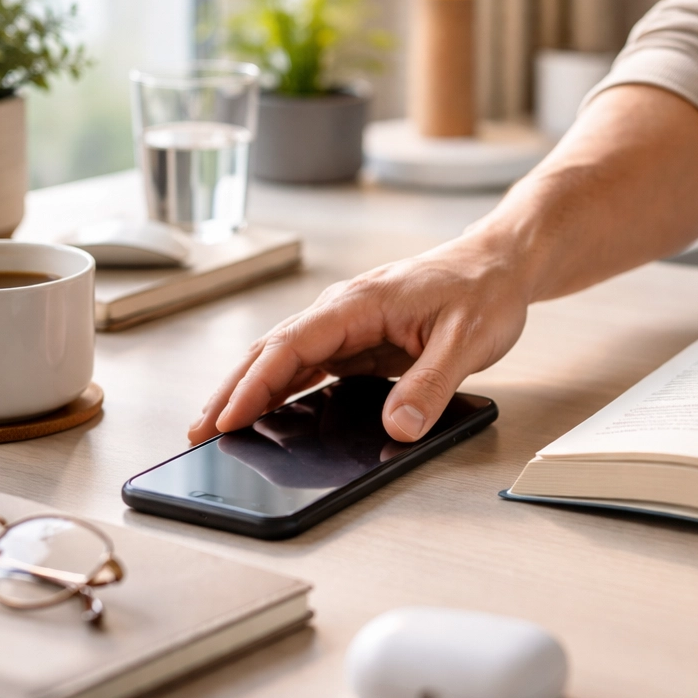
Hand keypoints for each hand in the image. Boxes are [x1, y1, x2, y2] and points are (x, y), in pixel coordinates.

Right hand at [187, 237, 530, 443]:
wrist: (498, 264)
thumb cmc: (483, 291)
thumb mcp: (466, 342)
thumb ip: (430, 385)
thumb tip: (399, 427)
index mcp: (359, 303)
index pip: (291, 344)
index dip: (255, 383)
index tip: (228, 417)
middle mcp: (343, 310)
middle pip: (271, 350)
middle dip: (231, 391)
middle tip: (198, 433)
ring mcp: (347, 325)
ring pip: (284, 358)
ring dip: (249, 391)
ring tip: (217, 430)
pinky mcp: (358, 340)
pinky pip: (309, 366)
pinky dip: (280, 389)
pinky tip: (264, 415)